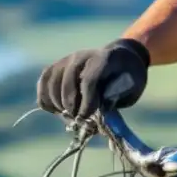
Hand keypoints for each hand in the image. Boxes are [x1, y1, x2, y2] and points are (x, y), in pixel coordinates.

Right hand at [36, 38, 150, 120]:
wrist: (122, 58)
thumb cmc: (129, 76)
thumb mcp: (132, 87)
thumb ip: (115, 99)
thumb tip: (97, 113)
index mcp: (105, 58)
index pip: (89, 80)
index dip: (86, 102)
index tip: (88, 117)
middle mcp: (82, 56)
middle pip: (67, 82)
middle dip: (72, 107)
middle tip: (80, 120)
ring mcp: (66, 60)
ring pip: (51, 84)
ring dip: (58, 105)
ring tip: (71, 116)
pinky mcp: (57, 67)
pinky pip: (43, 83)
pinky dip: (46, 100)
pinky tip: (58, 110)